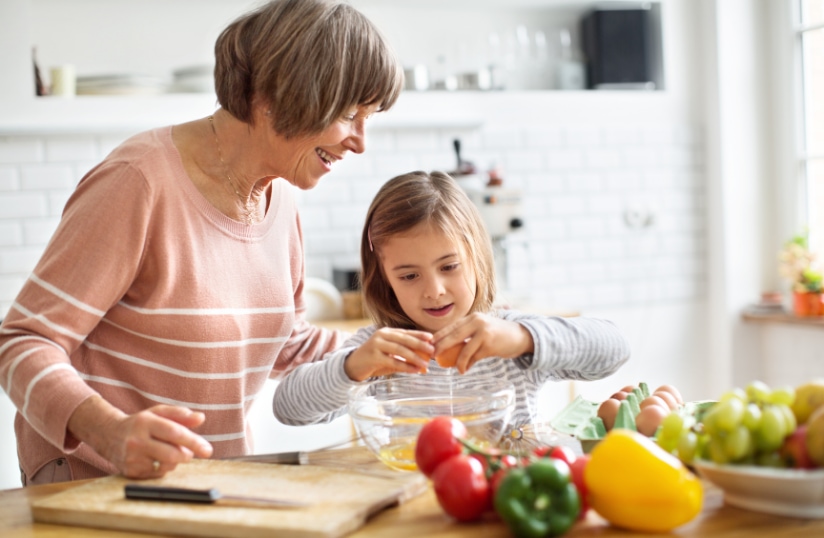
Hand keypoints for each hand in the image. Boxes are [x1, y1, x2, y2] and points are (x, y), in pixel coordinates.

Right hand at [68, 396, 213, 477]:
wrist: (109, 435)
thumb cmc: (141, 423)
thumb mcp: (158, 412)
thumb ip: (180, 414)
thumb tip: (201, 418)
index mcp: (145, 422)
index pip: (175, 433)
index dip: (194, 441)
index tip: (207, 450)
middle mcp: (136, 441)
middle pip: (172, 454)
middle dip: (187, 454)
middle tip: (188, 451)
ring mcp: (132, 458)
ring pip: (167, 466)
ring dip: (175, 461)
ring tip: (167, 451)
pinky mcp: (130, 473)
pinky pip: (158, 475)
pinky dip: (163, 468)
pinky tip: (156, 459)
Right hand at [343, 327, 432, 380]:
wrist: (353, 365)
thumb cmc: (374, 360)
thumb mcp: (389, 355)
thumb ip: (404, 357)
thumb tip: (424, 363)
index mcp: (387, 332)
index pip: (406, 332)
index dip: (419, 334)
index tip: (432, 338)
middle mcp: (381, 335)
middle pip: (404, 339)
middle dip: (420, 344)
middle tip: (432, 351)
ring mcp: (376, 345)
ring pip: (399, 349)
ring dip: (414, 357)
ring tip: (425, 363)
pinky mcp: (373, 356)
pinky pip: (393, 361)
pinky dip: (405, 366)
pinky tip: (414, 370)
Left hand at [432, 313, 533, 373]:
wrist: (519, 336)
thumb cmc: (496, 334)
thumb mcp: (481, 329)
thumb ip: (466, 335)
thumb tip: (447, 349)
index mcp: (472, 317)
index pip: (451, 327)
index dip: (439, 335)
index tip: (429, 344)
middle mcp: (477, 322)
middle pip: (453, 336)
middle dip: (441, 346)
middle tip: (433, 355)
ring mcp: (484, 333)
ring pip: (464, 350)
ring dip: (457, 361)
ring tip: (455, 368)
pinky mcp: (490, 345)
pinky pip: (474, 357)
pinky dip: (468, 364)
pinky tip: (465, 369)